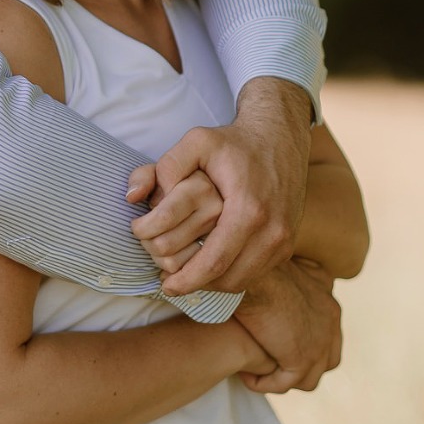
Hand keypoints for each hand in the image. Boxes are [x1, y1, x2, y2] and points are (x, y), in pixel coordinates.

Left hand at [128, 78, 311, 295]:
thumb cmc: (235, 141)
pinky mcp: (288, 243)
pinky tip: (210, 267)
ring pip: (242, 280)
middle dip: (196, 286)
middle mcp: (272, 230)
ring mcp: (283, 239)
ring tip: (188, 276)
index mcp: (249, 209)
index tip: (164, 287)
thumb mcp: (197, 141)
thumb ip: (167, 166)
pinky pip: (256, 273)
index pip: (214, 261)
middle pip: (228, 278)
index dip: (187, 280)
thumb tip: (135, 197)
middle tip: (170, 284)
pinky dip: (231, 276)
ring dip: (212, 284)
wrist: (281, 137)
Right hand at [233, 257, 341, 394]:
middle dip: (301, 366)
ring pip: (308, 377)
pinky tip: (245, 375)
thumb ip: (297, 277)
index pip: (328, 334)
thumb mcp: (288, 266)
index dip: (308, 343)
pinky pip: (284, 383)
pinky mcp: (302, 358)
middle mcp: (331, 323)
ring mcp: (320, 342)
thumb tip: (293, 273)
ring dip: (282, 378)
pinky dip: (265, 383)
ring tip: (258, 374)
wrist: (257, 274)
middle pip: (326, 359)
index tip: (279, 343)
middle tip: (272, 363)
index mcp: (328, 302)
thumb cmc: (261, 265)